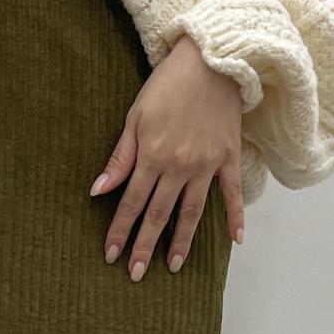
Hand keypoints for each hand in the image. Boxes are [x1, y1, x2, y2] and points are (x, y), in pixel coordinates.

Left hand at [91, 34, 246, 275]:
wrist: (212, 59)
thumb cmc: (167, 85)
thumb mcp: (135, 116)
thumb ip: (120, 158)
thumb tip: (99, 190)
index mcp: (152, 156)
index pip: (132, 203)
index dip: (119, 230)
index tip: (110, 254)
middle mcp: (179, 166)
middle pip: (159, 215)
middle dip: (145, 246)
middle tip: (135, 274)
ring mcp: (207, 165)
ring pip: (192, 212)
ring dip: (181, 241)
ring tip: (173, 266)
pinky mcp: (229, 158)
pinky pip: (232, 194)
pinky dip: (235, 217)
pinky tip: (234, 241)